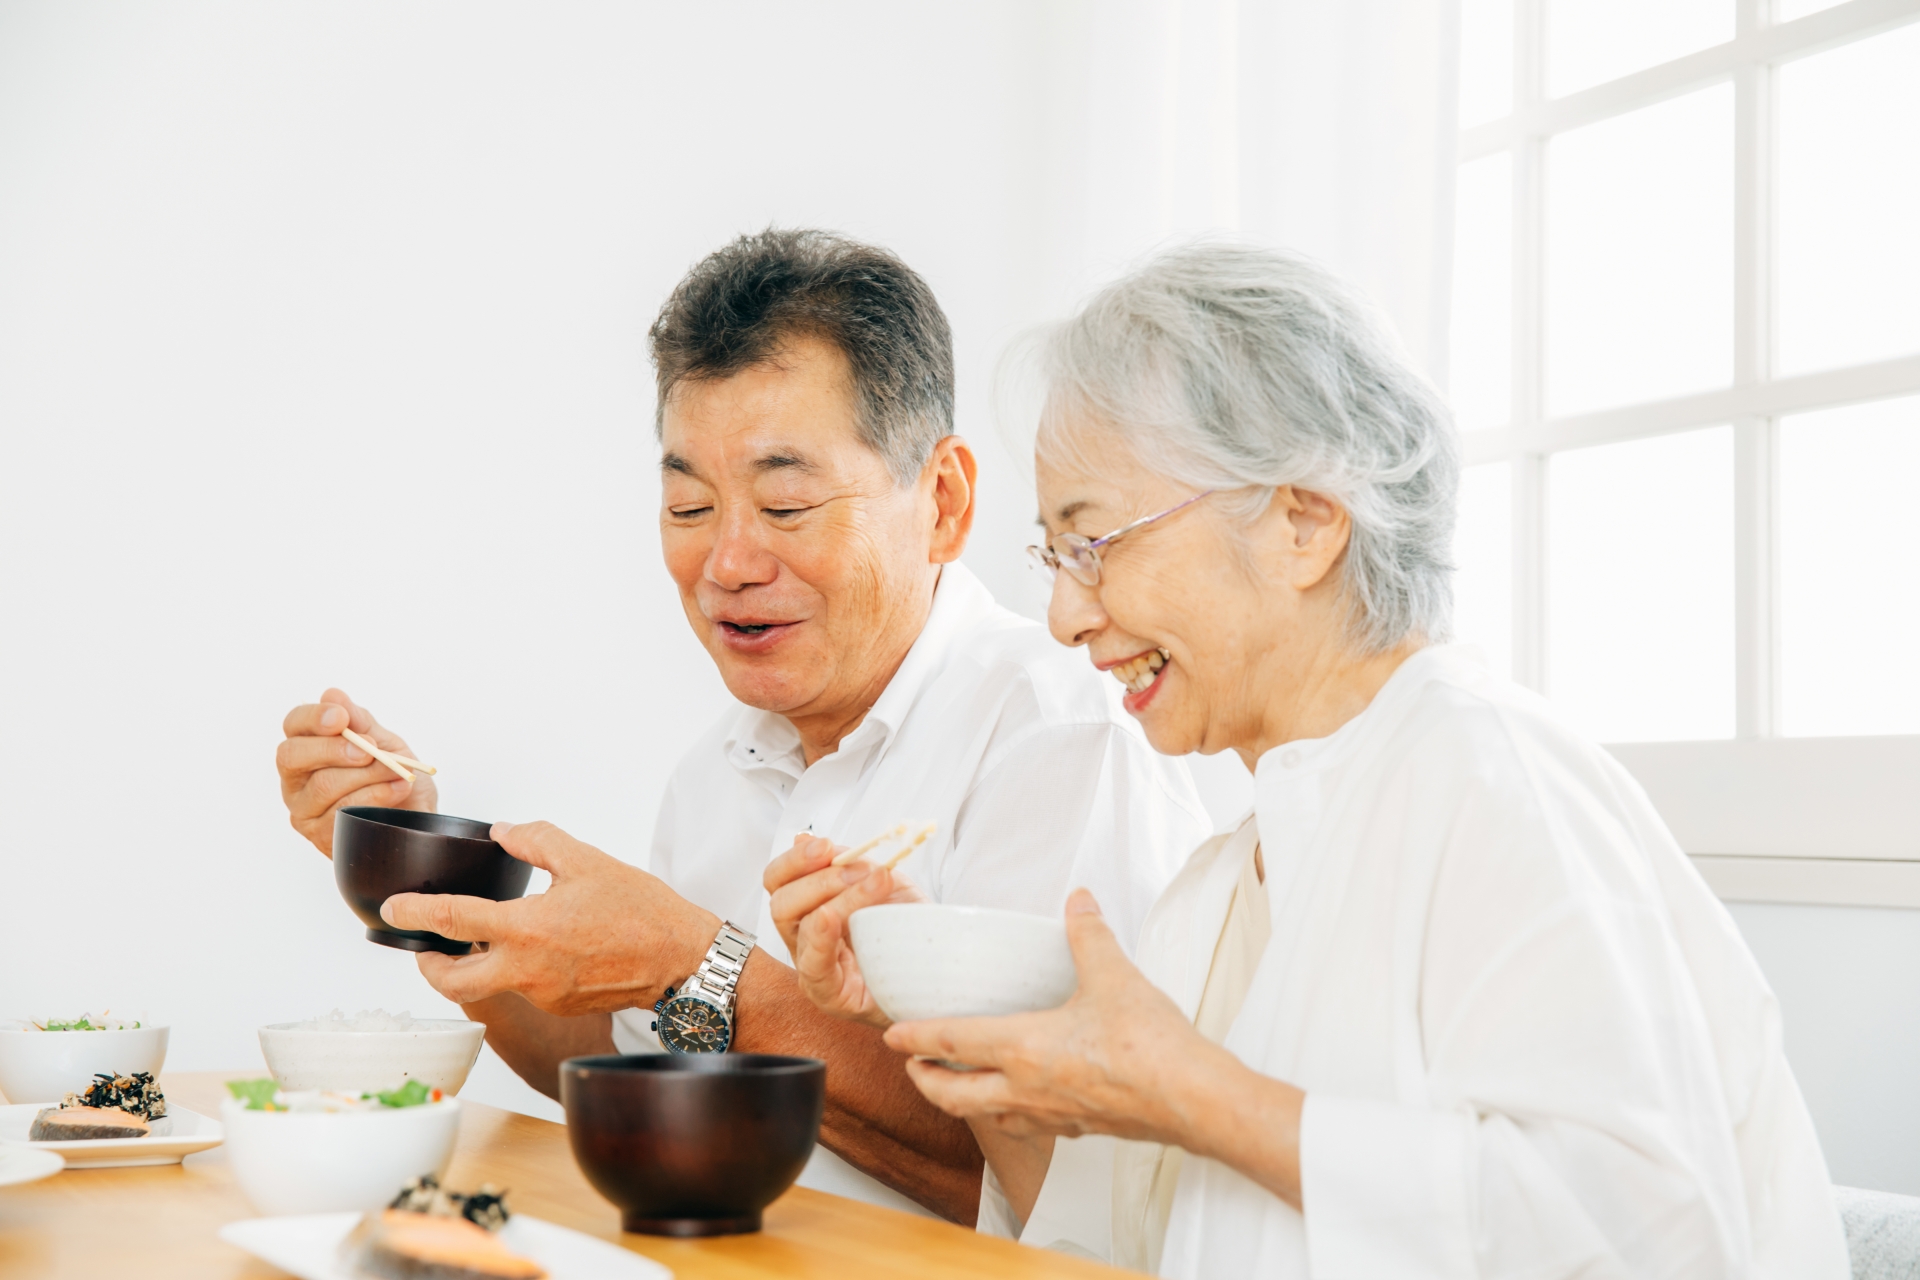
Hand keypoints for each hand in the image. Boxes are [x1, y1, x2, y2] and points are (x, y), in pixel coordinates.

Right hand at [277, 688, 437, 856]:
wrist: (415, 818)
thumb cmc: (394, 779)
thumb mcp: (386, 744)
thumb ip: (361, 722)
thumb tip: (333, 695)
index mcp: (308, 748)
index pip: (294, 725)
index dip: (313, 718)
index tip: (341, 718)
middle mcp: (296, 779)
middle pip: (292, 756)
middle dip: (334, 749)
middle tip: (370, 750)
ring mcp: (304, 809)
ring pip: (323, 785)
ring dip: (369, 774)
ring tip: (398, 772)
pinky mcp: (320, 835)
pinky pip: (342, 811)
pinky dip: (376, 796)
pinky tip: (397, 790)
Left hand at [380, 820, 717, 1016]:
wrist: (682, 960)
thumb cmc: (642, 911)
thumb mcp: (587, 860)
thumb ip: (537, 840)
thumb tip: (504, 832)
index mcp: (527, 928)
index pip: (452, 919)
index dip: (414, 912)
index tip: (393, 908)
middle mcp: (526, 969)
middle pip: (453, 982)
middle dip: (430, 966)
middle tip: (425, 948)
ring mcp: (542, 994)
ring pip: (491, 985)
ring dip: (478, 965)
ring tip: (486, 939)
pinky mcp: (560, 1005)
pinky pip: (525, 988)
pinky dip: (518, 969)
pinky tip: (541, 948)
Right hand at [763, 835, 924, 1027]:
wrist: (941, 969)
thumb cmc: (908, 928)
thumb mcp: (882, 883)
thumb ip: (847, 863)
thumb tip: (804, 837)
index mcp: (810, 907)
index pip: (779, 880)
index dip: (795, 859)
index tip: (825, 845)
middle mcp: (805, 938)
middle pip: (780, 901)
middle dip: (819, 878)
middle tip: (861, 870)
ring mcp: (814, 968)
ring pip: (798, 926)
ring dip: (834, 897)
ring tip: (875, 885)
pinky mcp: (830, 995)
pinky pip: (813, 966)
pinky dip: (819, 938)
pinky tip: (831, 918)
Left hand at [883, 890, 1257, 1147]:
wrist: (1193, 1099)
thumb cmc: (1151, 1047)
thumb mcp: (1113, 975)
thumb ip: (1088, 934)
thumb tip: (1079, 901)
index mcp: (1024, 1048)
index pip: (953, 1042)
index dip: (916, 1037)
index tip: (891, 1036)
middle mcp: (1027, 1088)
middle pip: (956, 1095)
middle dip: (926, 1082)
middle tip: (911, 1068)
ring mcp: (1052, 1114)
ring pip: (989, 1116)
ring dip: (964, 1102)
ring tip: (958, 1086)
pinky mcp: (1081, 1127)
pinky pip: (1030, 1124)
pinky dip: (1012, 1112)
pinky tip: (1025, 1100)